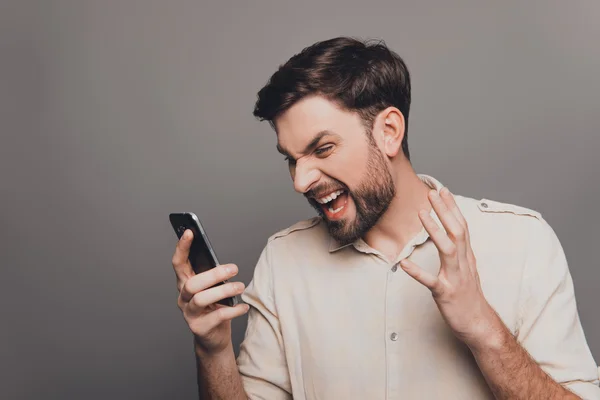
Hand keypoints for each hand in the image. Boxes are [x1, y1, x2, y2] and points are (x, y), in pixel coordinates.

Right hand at [171, 229, 249, 353]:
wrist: (213, 338)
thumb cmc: (214, 307)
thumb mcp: (213, 289)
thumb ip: (213, 277)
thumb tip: (226, 266)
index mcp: (185, 284)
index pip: (178, 263)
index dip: (182, 248)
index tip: (190, 232)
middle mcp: (183, 298)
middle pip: (192, 283)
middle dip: (213, 274)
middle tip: (234, 269)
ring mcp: (189, 314)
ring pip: (201, 298)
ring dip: (223, 291)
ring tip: (240, 287)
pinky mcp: (199, 328)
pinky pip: (216, 316)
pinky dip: (233, 310)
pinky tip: (244, 307)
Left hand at [400, 188, 500, 347]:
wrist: (479, 324)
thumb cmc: (469, 296)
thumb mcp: (466, 269)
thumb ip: (459, 251)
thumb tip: (451, 233)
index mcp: (466, 257)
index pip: (461, 226)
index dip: (452, 207)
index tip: (443, 190)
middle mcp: (463, 263)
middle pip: (456, 231)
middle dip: (445, 211)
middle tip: (432, 192)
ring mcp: (456, 278)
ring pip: (447, 250)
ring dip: (435, 230)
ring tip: (422, 214)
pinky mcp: (446, 294)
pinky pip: (431, 281)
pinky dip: (418, 272)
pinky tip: (404, 263)